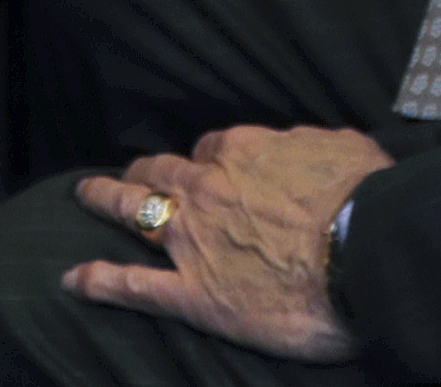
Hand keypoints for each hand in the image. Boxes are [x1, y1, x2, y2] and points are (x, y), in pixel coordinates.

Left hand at [68, 125, 392, 360]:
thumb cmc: (366, 199)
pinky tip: (73, 279)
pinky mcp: (191, 293)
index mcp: (245, 151)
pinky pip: (132, 285)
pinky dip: (99, 280)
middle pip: (160, 170)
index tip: (210, 164)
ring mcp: (193, 241)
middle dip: (143, 169)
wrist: (363, 252)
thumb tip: (309, 149)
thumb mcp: (347, 149)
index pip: (212, 147)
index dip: (208, 157)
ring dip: (107, 200)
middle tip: (132, 173)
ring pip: (135, 211)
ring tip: (86, 195)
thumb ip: (312, 147)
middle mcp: (208, 189)